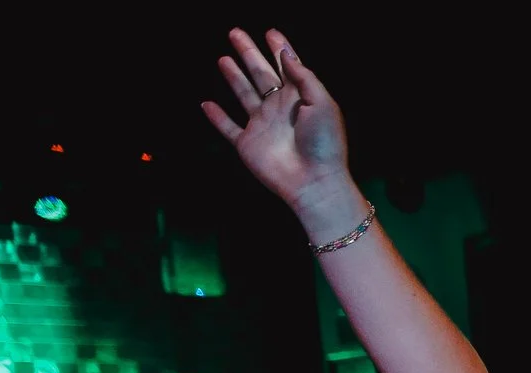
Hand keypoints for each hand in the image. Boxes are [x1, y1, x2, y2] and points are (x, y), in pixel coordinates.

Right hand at [200, 30, 356, 226]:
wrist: (314, 182)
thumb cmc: (324, 144)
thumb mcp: (322, 103)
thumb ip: (304, 77)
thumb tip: (287, 53)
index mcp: (299, 98)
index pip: (286, 67)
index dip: (279, 49)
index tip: (271, 32)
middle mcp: (279, 109)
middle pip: (260, 74)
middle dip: (248, 53)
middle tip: (236, 33)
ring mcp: (262, 125)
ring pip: (243, 94)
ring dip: (233, 77)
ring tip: (223, 58)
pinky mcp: (247, 144)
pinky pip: (228, 128)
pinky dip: (216, 117)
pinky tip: (206, 104)